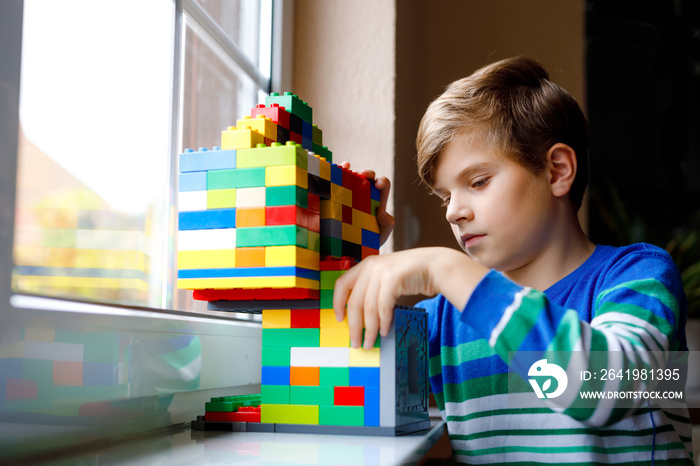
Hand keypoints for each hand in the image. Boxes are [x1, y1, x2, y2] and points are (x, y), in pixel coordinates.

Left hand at [333, 247, 488, 348]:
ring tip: (370, 342)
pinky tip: (385, 331)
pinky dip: (383, 322)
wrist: (436, 265)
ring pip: (368, 308)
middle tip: (355, 342)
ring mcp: (381, 271)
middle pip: (354, 302)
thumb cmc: (412, 274)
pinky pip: (383, 307)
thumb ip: (373, 287)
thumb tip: (360, 315)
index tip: (339, 319)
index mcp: (366, 265)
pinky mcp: (393, 279)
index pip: (342, 284)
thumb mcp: (387, 275)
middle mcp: (371, 266)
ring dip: (369, 329)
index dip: (337, 303)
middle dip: (354, 326)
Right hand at [339, 161, 394, 245]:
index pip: (383, 185)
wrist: (351, 251)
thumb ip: (387, 224)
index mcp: (377, 201)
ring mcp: (350, 195)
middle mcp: (364, 195)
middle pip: (368, 177)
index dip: (382, 182)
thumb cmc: (369, 242)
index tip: (378, 185)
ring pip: (352, 177)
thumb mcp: (382, 234)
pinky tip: (337, 167)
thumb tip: (382, 211)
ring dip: (350, 171)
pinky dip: (337, 171)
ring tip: (347, 170)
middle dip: (367, 173)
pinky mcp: (336, 198)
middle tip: (363, 175)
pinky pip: (336, 182)